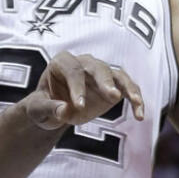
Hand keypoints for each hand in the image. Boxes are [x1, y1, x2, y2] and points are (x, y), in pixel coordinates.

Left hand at [23, 52, 144, 129]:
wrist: (55, 110)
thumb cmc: (44, 105)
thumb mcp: (37, 109)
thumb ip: (48, 108)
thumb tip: (63, 109)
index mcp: (62, 62)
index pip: (73, 71)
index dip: (77, 88)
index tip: (79, 107)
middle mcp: (85, 63)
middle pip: (99, 68)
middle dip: (106, 82)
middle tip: (113, 96)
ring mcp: (102, 73)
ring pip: (118, 75)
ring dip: (128, 88)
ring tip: (136, 102)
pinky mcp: (115, 85)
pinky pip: (129, 89)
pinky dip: (136, 99)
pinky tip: (140, 115)